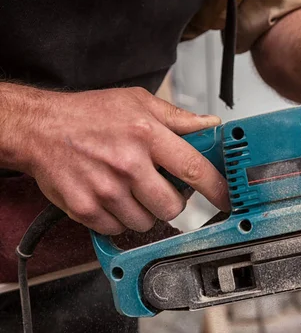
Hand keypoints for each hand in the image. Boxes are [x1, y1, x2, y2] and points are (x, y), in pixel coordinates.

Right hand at [12, 86, 227, 234]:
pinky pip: (118, 229)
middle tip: (160, 188)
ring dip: (145, 211)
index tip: (228, 199)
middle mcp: (128, 164)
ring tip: (131, 189)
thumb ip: (178, 118)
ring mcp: (106, 190)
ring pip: (147, 222)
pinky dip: (120, 219)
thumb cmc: (88, 114)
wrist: (39, 128)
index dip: (217, 189)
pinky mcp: (86, 209)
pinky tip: (112, 198)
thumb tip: (210, 125)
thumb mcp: (138, 103)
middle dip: (172, 202)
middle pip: (172, 207)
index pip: (194, 169)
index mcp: (146, 135)